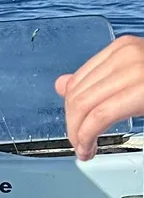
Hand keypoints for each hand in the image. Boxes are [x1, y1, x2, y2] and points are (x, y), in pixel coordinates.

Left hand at [55, 35, 143, 159]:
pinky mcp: (143, 89)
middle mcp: (127, 54)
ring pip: (83, 106)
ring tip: (84, 149)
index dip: (70, 110)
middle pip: (77, 95)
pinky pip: (100, 115)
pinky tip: (89, 148)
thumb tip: (62, 84)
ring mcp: (136, 69)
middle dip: (72, 126)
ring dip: (78, 134)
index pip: (77, 81)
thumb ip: (98, 81)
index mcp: (123, 48)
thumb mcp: (131, 78)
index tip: (74, 127)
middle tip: (78, 145)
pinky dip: (87, 135)